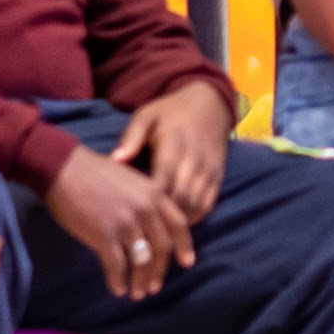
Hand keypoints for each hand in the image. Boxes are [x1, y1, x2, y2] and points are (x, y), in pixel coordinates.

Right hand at [44, 145, 195, 299]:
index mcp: (155, 194)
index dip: (184, 247)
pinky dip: (118, 281)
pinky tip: (117, 289)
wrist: (63, 167)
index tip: (186, 263)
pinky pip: (117, 266)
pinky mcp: (104, 235)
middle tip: (154, 287)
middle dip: (159, 271)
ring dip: (140, 281)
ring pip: (141, 261)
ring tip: (137, 294)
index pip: (179, 226)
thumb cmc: (94, 172)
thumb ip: (147, 201)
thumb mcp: (132, 180)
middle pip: (161, 248)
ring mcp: (126, 223)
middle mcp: (146, 210)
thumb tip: (151, 227)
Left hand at [111, 81, 232, 223]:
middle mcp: (195, 158)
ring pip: (195, 204)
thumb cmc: (170, 112)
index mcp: (174, 142)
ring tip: (157, 229)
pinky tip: (176, 221)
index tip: (133, 210)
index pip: (164, 176)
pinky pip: (208, 203)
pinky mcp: (218, 176)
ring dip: (178, 220)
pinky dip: (193, 216)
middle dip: (163, 215)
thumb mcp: (146, 116)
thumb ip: (131, 138)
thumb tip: (115, 160)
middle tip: (143, 225)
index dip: (150, 197)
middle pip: (181, 196)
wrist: (210, 104)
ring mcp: (209, 169)